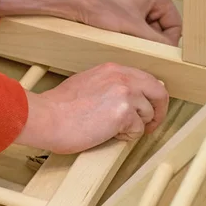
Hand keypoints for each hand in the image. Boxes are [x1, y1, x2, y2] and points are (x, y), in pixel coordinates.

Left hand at [0, 0, 181, 45]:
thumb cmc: (100, 4)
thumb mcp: (134, 28)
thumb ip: (156, 42)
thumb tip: (170, 53)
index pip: (175, 23)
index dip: (171, 41)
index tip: (164, 54)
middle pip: (159, 28)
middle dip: (152, 42)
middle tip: (145, 55)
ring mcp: (128, 6)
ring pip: (142, 31)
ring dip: (138, 41)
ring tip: (128, 47)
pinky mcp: (114, 12)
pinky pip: (128, 29)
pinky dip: (126, 37)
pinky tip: (116, 42)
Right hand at [13, 63, 168, 153]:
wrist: (46, 117)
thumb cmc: (59, 107)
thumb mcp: (88, 83)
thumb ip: (109, 85)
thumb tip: (127, 97)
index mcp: (112, 69)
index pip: (147, 79)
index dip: (151, 97)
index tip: (148, 109)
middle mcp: (122, 77)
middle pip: (159, 92)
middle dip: (159, 111)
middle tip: (150, 125)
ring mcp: (124, 93)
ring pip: (148, 114)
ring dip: (136, 127)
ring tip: (115, 132)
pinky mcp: (123, 113)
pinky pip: (138, 130)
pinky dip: (127, 137)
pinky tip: (109, 135)